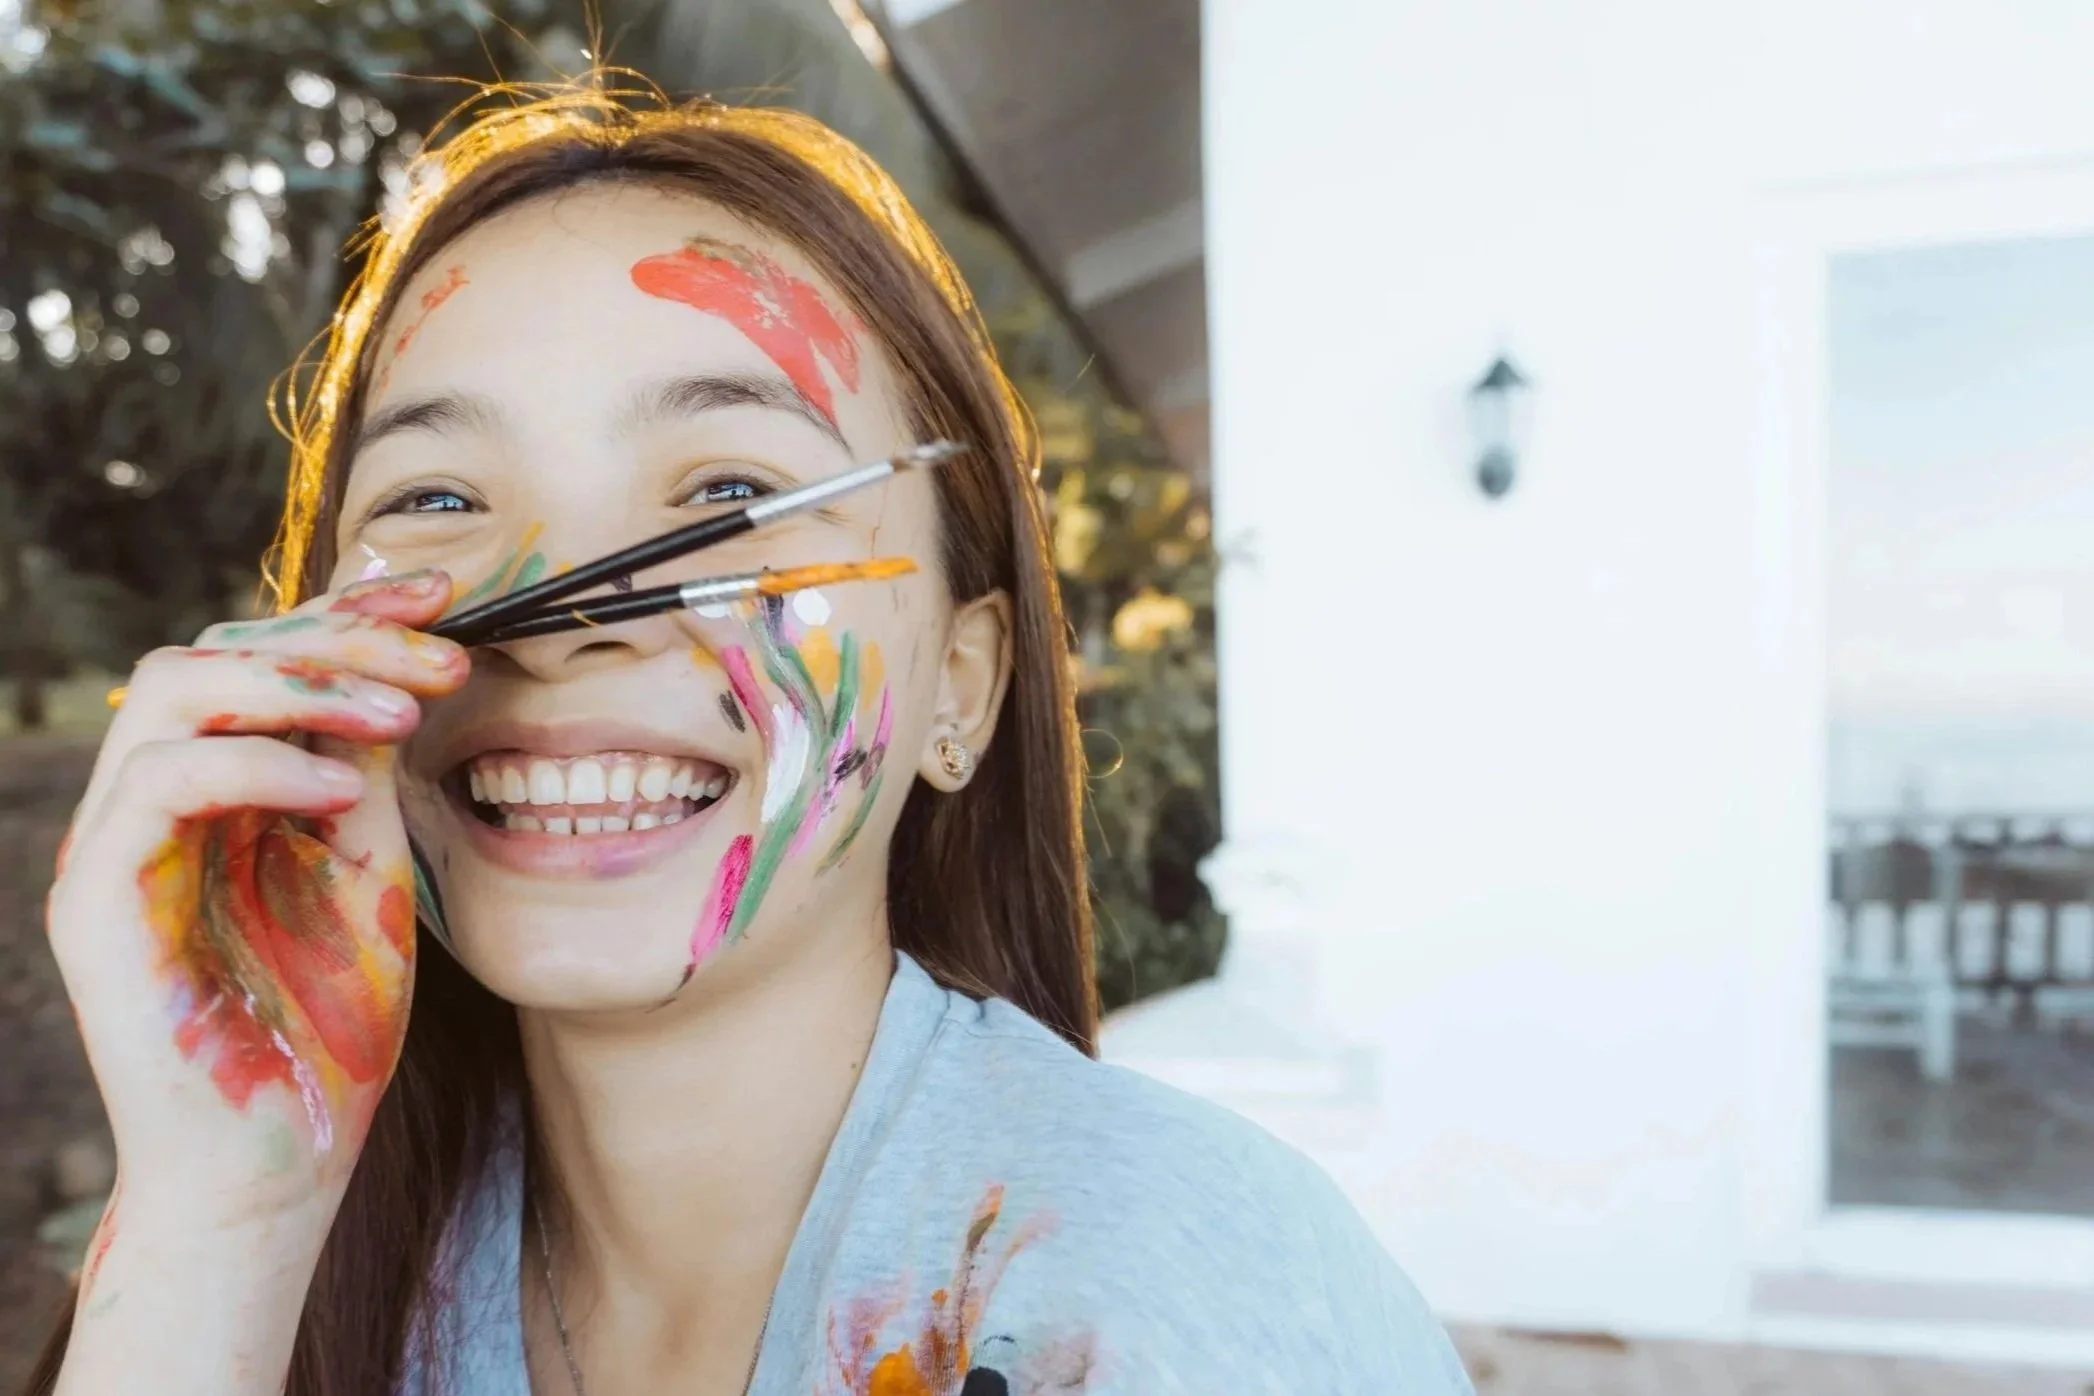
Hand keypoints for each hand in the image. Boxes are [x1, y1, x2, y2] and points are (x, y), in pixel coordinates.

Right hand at [45, 570, 466, 1256]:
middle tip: (440, 655)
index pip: (266, 660)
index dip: (347, 612)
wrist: (281, 1162)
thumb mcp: (368, 869)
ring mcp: (118, 846)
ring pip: (169, 690)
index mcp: (222, 790)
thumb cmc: (328, 1026)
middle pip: (217, 652)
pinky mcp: (96, 902)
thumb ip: (362, 772)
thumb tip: (394, 669)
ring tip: (397, 715)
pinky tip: (337, 788)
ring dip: (295, 682)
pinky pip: (156, 785)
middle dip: (336, 636)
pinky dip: (253, 764)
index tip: (445, 596)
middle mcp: (158, 803)